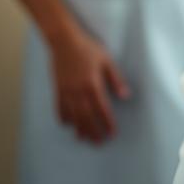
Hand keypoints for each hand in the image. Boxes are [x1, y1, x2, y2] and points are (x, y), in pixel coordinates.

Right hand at [49, 26, 130, 143]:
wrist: (63, 41)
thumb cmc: (87, 48)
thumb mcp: (106, 60)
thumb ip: (116, 79)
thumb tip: (125, 95)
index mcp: (93, 85)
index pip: (102, 109)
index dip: (107, 123)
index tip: (112, 133)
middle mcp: (79, 92)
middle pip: (87, 117)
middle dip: (93, 131)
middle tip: (99, 142)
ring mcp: (66, 92)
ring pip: (73, 116)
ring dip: (79, 129)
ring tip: (84, 139)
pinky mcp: (57, 89)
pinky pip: (60, 109)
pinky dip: (64, 119)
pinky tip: (68, 124)